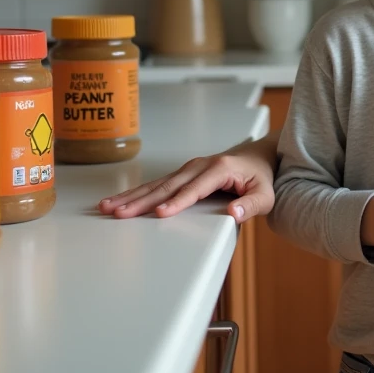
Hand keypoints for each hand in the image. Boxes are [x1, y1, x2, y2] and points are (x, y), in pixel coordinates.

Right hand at [98, 134, 276, 221]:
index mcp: (219, 169)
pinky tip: (119, 201)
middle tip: (119, 213)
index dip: (177, 202)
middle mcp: (199, 166)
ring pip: (156, 184)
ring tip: (107, 207)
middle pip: (167, 186)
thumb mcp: (266, 195)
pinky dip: (137, 193)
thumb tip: (234, 213)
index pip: (194, 189)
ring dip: (131, 196)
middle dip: (142, 201)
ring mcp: (188, 168)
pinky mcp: (182, 174)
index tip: (161, 214)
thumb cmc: (261, 178)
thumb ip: (251, 205)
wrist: (258, 157)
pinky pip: (157, 184)